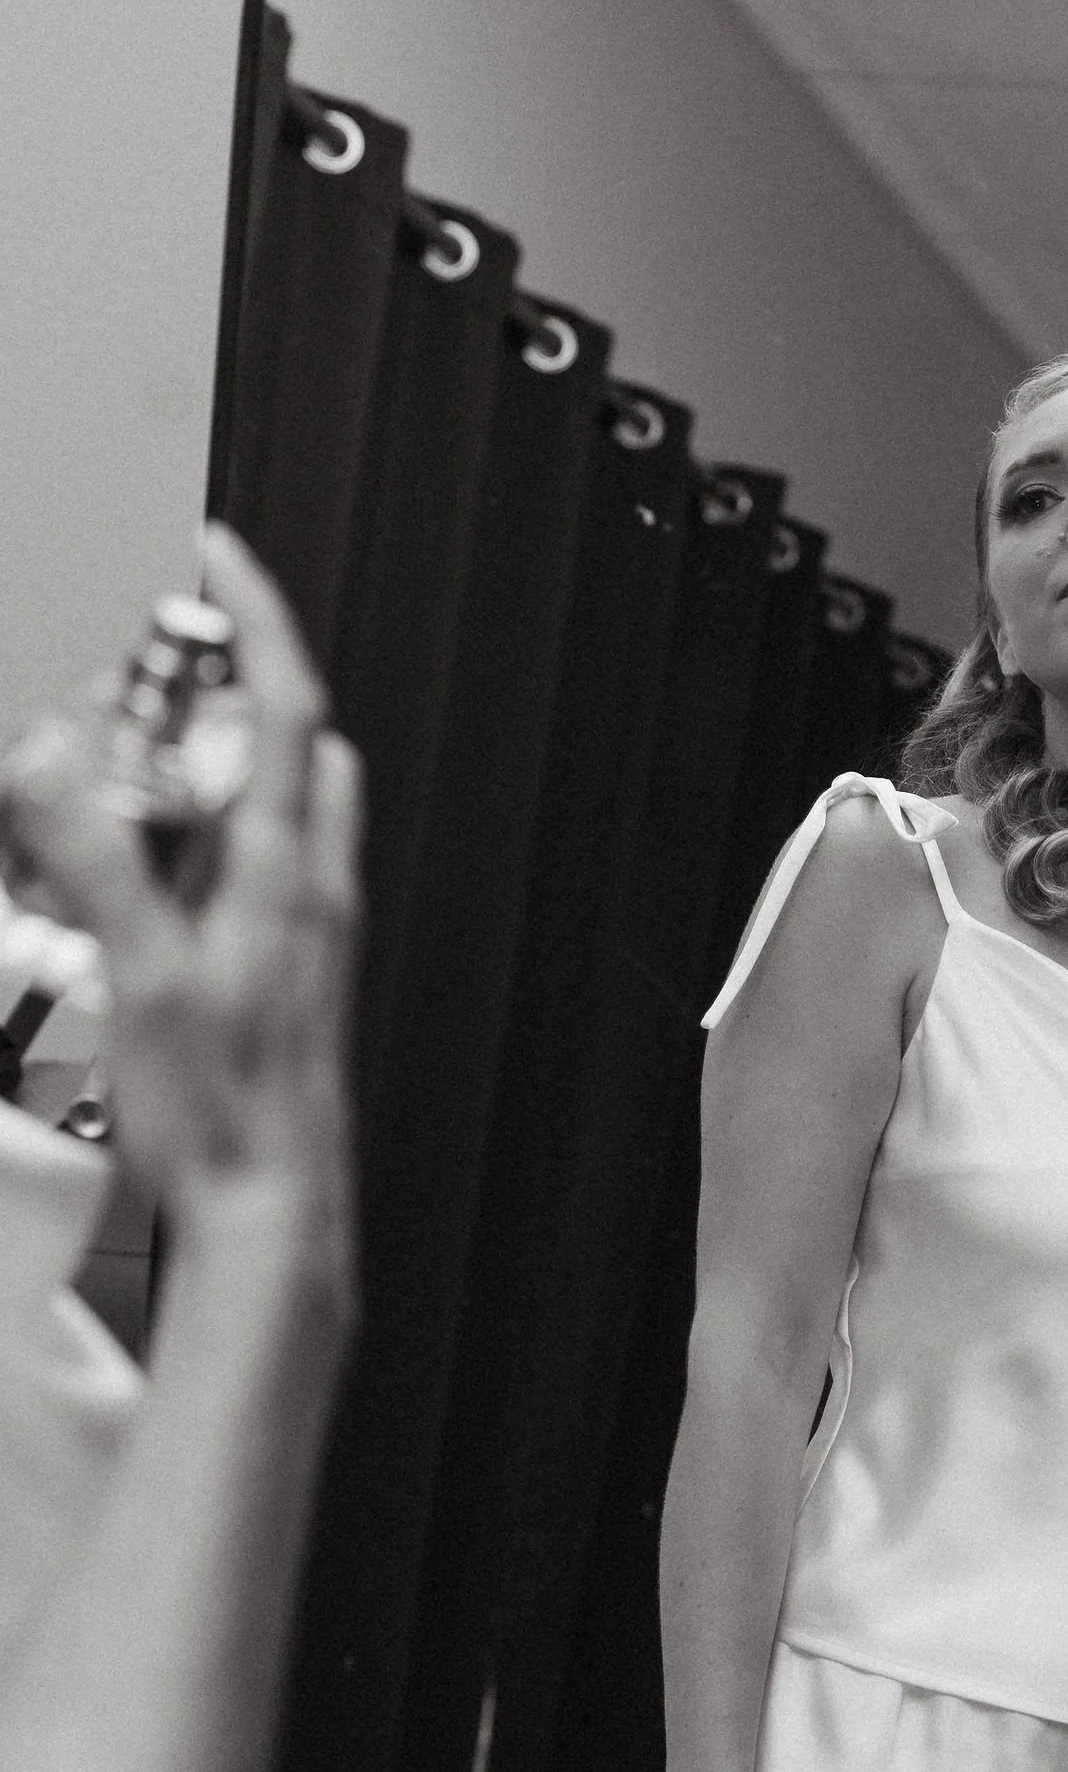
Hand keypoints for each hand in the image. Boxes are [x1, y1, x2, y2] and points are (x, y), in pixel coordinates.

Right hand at [0, 526, 359, 1251]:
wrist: (271, 1212)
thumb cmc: (227, 1117)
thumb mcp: (141, 975)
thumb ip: (98, 862)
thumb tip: (52, 764)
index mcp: (284, 873)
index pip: (283, 708)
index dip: (256, 619)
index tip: (222, 558)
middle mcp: (311, 893)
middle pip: (287, 750)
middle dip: (221, 697)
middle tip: (149, 688)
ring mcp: (308, 935)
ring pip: (279, 812)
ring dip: (214, 774)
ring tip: (136, 787)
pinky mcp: (291, 977)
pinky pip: (262, 877)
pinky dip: (212, 847)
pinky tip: (157, 889)